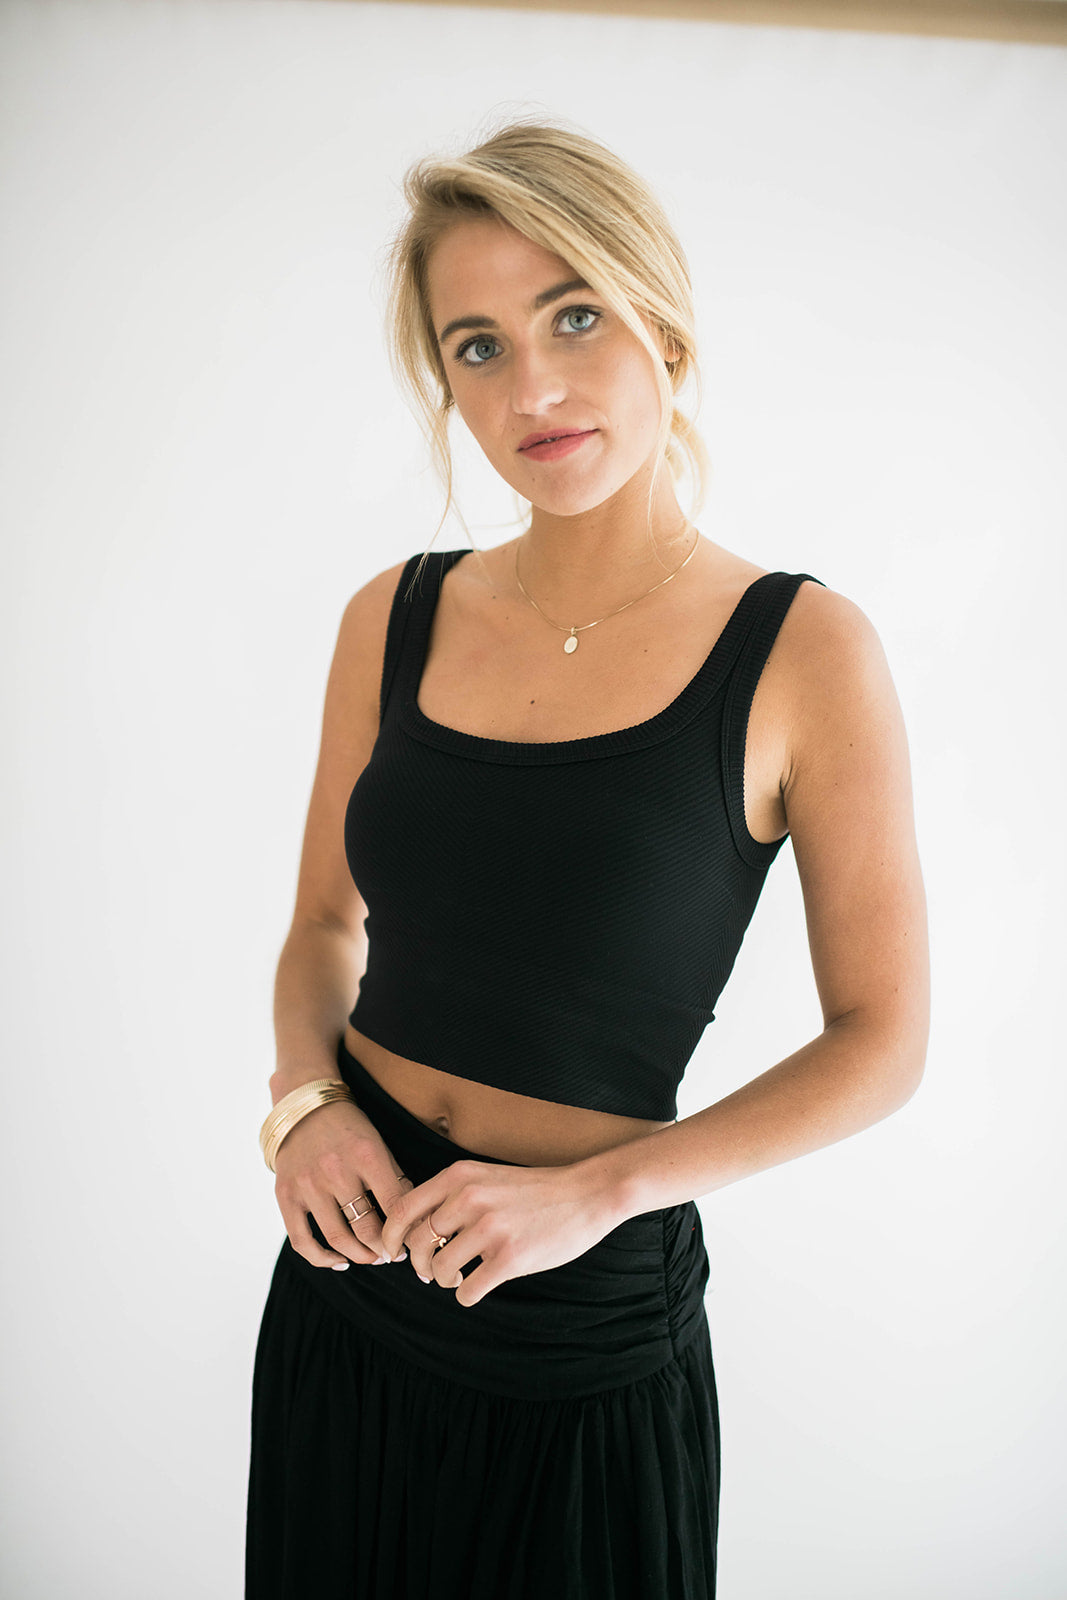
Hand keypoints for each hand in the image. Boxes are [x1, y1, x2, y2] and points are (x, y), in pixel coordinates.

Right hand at [273, 1099, 412, 1269]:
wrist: (304, 1109)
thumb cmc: (349, 1129)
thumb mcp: (378, 1144)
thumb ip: (394, 1179)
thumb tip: (412, 1220)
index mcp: (366, 1155)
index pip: (394, 1206)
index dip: (404, 1232)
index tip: (408, 1243)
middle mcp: (336, 1170)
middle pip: (366, 1228)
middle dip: (383, 1249)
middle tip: (391, 1255)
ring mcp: (308, 1184)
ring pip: (337, 1238)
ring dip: (359, 1256)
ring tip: (371, 1257)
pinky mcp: (286, 1194)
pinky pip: (302, 1240)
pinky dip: (322, 1258)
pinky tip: (339, 1261)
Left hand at [380, 1158, 621, 1307]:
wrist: (586, 1194)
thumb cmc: (534, 1190)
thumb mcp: (486, 1176)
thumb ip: (452, 1195)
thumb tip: (415, 1233)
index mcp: (459, 1176)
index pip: (403, 1208)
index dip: (389, 1235)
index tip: (391, 1252)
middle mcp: (470, 1198)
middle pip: (417, 1243)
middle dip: (420, 1265)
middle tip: (432, 1272)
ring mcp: (490, 1228)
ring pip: (440, 1270)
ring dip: (445, 1281)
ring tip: (461, 1277)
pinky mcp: (510, 1258)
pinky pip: (467, 1291)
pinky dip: (467, 1295)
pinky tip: (479, 1286)